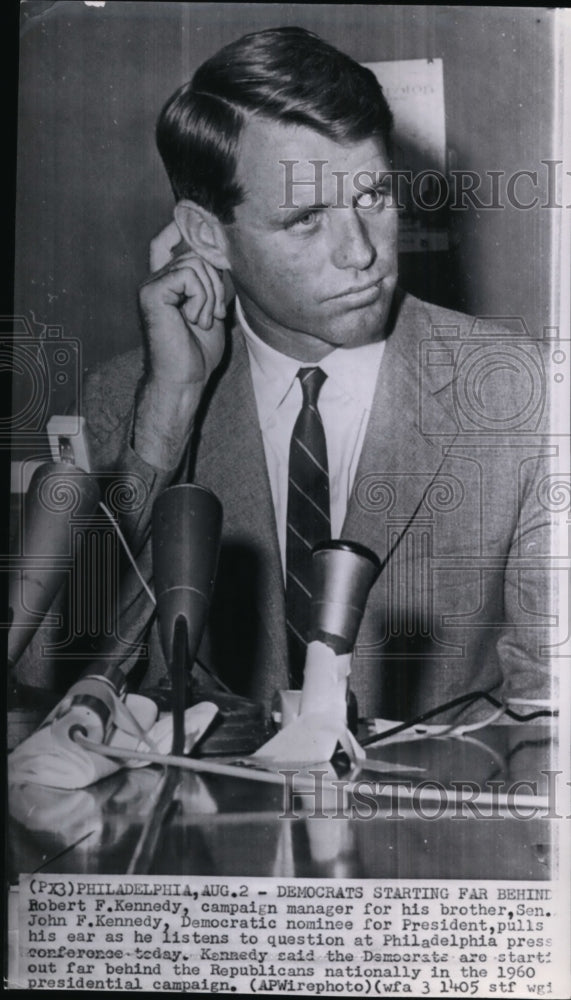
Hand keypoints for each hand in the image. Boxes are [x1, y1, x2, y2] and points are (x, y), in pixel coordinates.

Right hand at [139, 221, 226, 386]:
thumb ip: (212, 281)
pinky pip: (188, 276)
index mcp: (166, 282)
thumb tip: (224, 253)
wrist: (184, 379)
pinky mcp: (151, 293)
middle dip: (215, 282)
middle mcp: (154, 279)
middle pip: (195, 252)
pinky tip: (192, 319)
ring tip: (201, 320)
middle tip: (211, 314)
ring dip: (209, 295)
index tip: (200, 224)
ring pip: (195, 264)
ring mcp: (150, 284)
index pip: (167, 239)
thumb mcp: (212, 308)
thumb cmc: (197, 351)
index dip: (181, 226)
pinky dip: (200, 299)